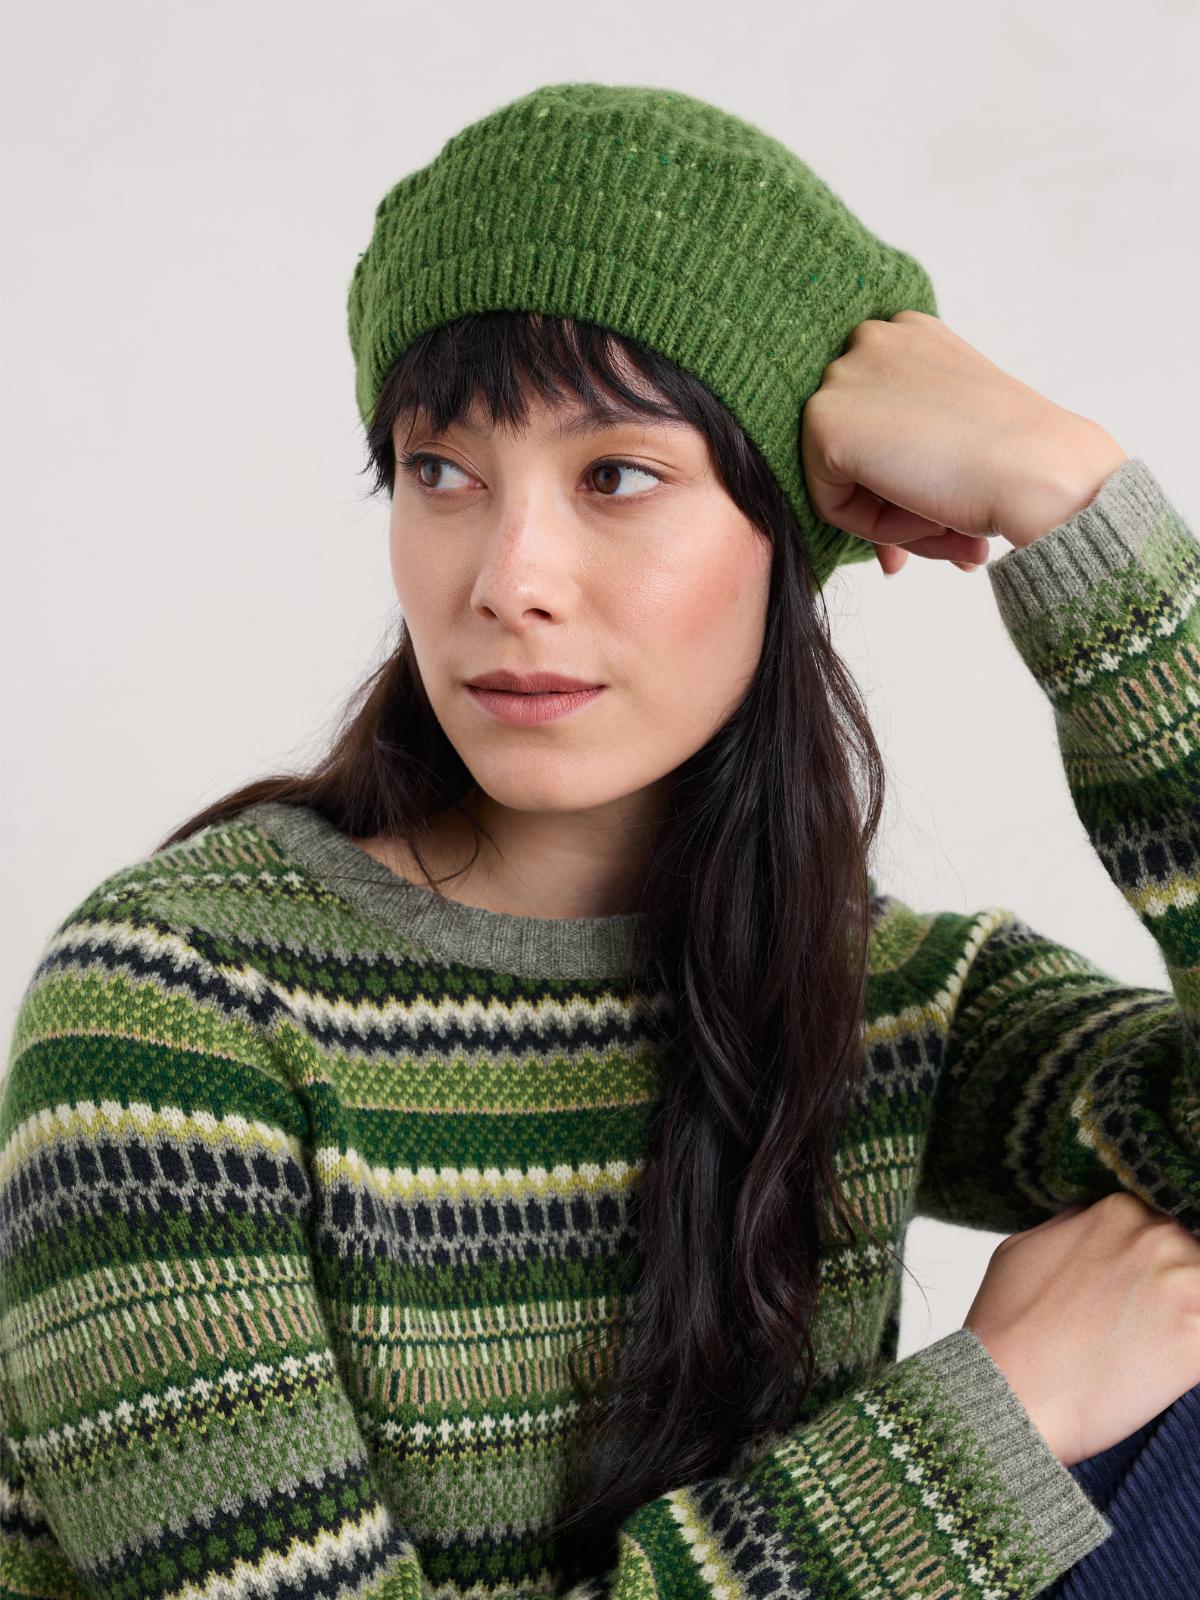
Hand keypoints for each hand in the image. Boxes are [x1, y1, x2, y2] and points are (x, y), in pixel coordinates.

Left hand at [799, 311, 1129, 575]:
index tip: (942, 518)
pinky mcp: (824, 423)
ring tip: (951, 532)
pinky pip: (831, 504)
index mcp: (911, 336)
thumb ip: (916, 446)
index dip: (906, 479)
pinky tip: (927, 518)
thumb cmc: (1021, 460)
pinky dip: (875, 529)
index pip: (880, 422)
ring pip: (844, 481)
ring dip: (895, 521)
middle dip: (896, 508)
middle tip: (950, 541)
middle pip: (857, 451)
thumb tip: (892, 483)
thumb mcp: (961, 434)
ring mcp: (843, 376)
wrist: (1043, 473)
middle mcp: (873, 340)